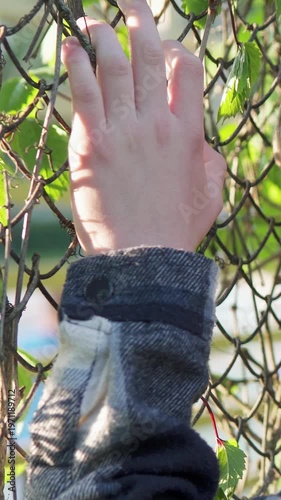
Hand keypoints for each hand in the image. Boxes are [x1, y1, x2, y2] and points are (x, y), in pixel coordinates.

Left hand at [61, 0, 225, 254]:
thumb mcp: (210, 194)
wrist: (142, 258)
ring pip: (115, 67)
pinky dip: (77, 65)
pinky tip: (72, 47)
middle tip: (129, 2)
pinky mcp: (93, 144)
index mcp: (189, 132)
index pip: (188, 69)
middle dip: (139, 19)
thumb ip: (211, 161)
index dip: (176, 48)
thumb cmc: (175, 229)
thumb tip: (205, 145)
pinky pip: (85, 93)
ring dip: (102, 36)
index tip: (164, 47)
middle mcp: (158, 123)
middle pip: (150, 56)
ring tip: (91, 21)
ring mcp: (125, 131)